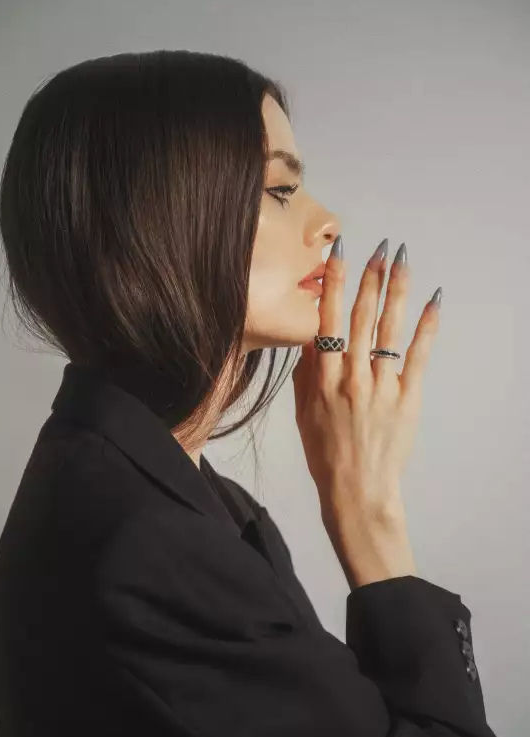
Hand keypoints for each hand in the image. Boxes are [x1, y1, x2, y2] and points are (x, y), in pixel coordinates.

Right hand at [292, 238, 440, 580]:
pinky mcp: (407, 397)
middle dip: (369, 277)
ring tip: (401, 260)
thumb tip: (310, 337)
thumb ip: (306, 373)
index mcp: (322, 378)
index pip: (326, 319)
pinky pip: (418, 355)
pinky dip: (427, 326)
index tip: (338, 254)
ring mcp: (381, 386)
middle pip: (360, 316)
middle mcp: (351, 376)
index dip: (332, 284)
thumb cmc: (326, 453)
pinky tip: (434, 300)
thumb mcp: (303, 413)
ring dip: (395, 290)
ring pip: (388, 328)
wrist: (356, 489)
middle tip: (378, 246)